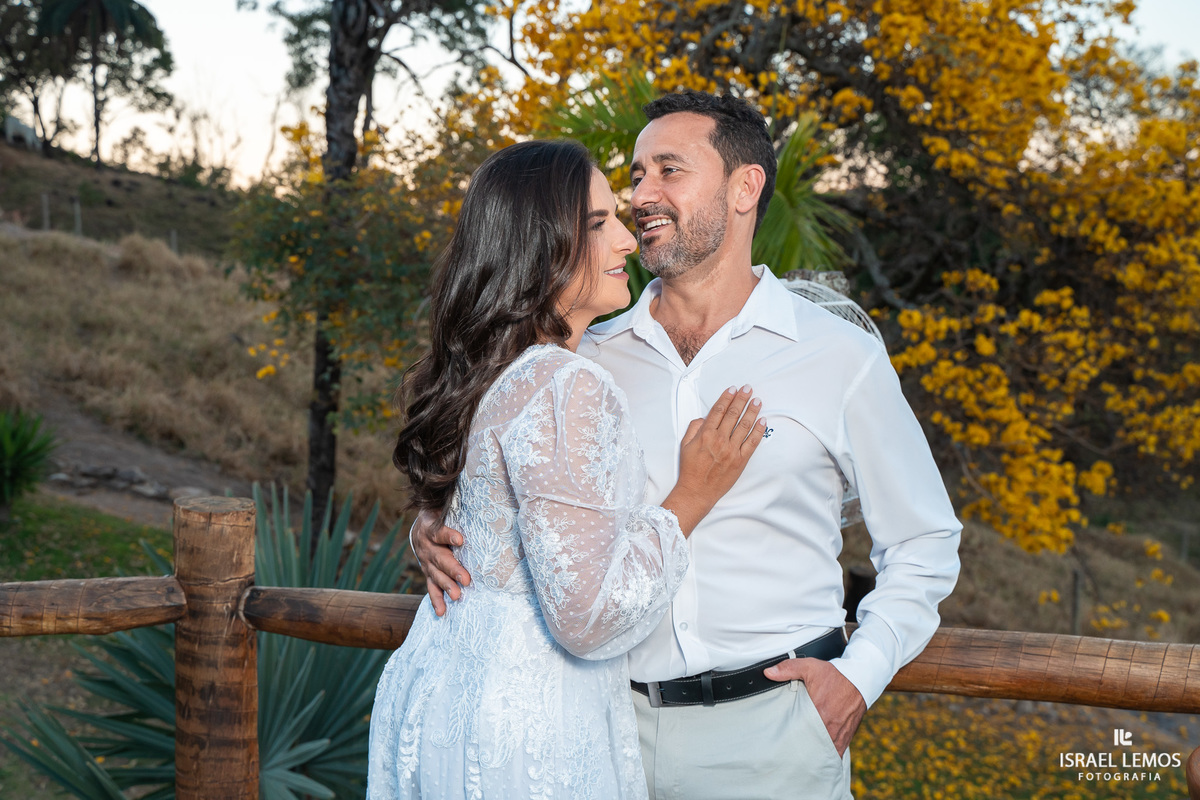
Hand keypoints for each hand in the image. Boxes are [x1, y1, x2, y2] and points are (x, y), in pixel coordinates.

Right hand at [411, 508, 469, 615]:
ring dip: (446, 586)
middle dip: (453, 569)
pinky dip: (436, 600)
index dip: (448, 535)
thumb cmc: (442, 513)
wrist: (420, 526)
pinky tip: (442, 612)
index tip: (461, 539)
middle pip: (439, 558)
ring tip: (458, 596)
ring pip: (435, 575)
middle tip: (466, 579)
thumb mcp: (445, 505)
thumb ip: (459, 504)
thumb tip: (481, 491)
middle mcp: (424, 545)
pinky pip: (430, 587)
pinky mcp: (427, 572)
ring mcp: (424, 561)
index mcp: (429, 527)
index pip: (439, 531)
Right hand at [663, 385, 765, 534]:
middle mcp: (719, 440)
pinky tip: (763, 421)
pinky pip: (752, 443)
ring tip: (757, 401)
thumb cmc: (690, 469)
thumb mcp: (685, 445)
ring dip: (752, 411)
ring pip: (744, 426)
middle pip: (733, 414)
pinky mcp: (740, 460)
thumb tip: (704, 418)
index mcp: (705, 434)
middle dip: (741, 399)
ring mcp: (731, 450)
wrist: (697, 491)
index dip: (727, 397)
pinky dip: (758, 431)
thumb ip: (694, 428)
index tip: (733, 388)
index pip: (718, 410)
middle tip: (748, 388)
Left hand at [763, 657, 865, 756]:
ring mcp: (838, 735)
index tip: (780, 736)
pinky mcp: (845, 738)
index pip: (797, 731)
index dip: (787, 735)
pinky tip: (816, 755)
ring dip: (812, 751)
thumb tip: (768, 673)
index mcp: (817, 712)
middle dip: (798, 746)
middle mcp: (828, 727)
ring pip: (820, 751)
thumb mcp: (810, 667)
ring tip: (800, 752)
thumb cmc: (835, 676)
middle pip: (808, 744)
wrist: (860, 681)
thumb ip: (788, 669)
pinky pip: (834, 753)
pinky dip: (826, 755)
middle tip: (787, 746)